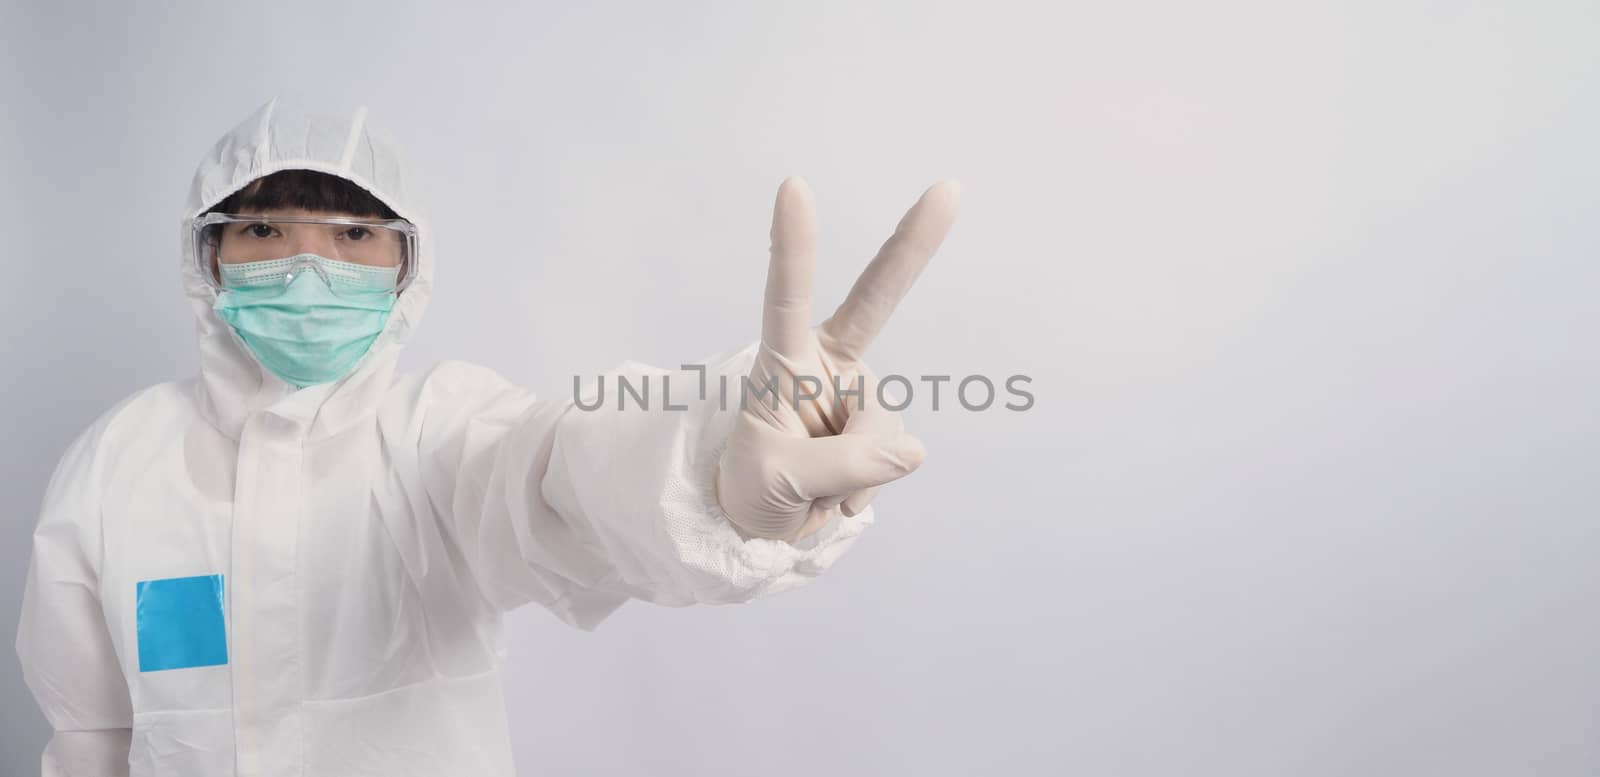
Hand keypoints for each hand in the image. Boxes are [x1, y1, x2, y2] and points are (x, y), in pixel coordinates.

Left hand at [714, 177, 961, 541]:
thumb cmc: (751, 486)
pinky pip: (895, 457)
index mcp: (783, 360)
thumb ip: (841, 465)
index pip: (787, 297)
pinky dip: (867, 487)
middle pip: (877, 299)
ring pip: (886, 427)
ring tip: (814, 490)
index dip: (794, 246)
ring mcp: (857, 395)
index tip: (794, 187)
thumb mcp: (778, 479)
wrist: (761, 525)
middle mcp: (826, 365)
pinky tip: (835, 495)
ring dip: (857, 472)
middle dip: (912, 246)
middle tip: (948, 190)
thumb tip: (913, 451)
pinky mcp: (880, 430)